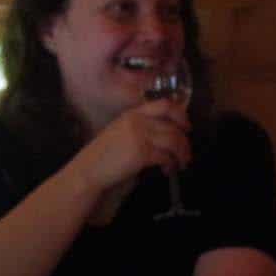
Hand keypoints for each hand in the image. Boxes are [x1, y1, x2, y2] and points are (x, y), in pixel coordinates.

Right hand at [74, 97, 191, 196]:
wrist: (88, 170)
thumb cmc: (102, 156)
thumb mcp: (120, 133)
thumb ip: (140, 128)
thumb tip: (165, 135)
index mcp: (132, 113)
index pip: (164, 105)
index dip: (181, 114)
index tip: (187, 126)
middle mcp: (137, 121)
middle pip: (173, 125)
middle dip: (184, 140)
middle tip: (187, 153)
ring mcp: (140, 136)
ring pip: (173, 140)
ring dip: (181, 153)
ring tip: (181, 163)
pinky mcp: (141, 153)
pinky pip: (165, 156)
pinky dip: (171, 164)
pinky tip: (167, 170)